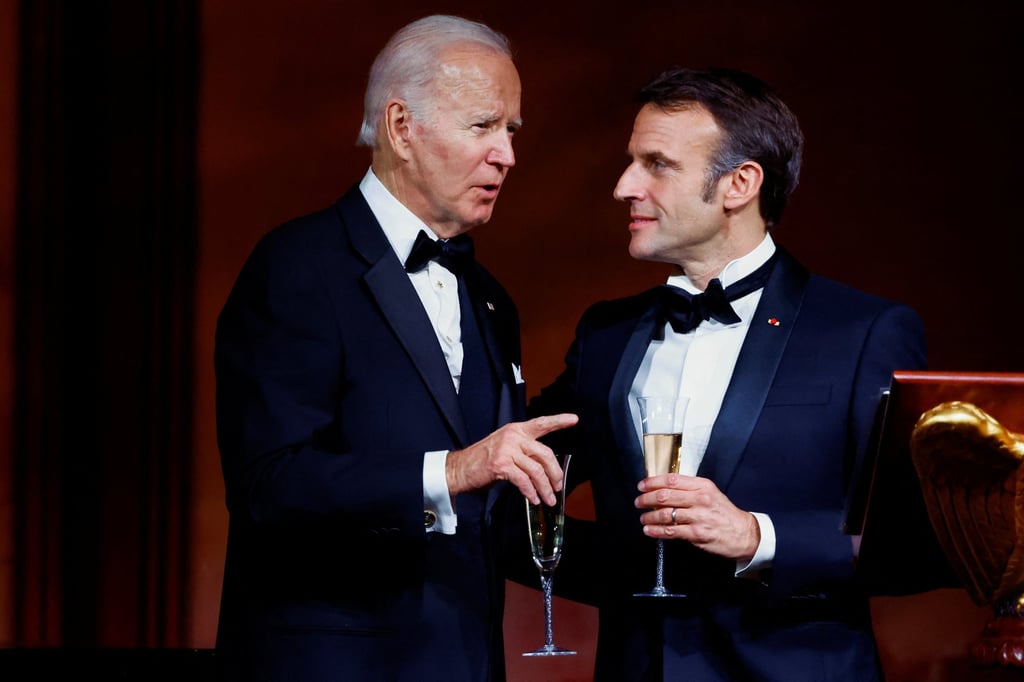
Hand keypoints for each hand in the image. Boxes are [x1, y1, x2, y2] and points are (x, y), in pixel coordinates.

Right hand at [446, 413, 577, 504]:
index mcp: (516, 430)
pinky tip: (533, 499)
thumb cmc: (482, 461)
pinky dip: (531, 492)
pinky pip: (524, 480)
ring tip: (548, 499)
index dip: (559, 421)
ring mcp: (507, 449)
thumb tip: (545, 470)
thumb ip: (524, 452)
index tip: (574, 419)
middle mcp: (513, 436)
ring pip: (536, 470)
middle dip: (555, 473)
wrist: (459, 469)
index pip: (541, 423)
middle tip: (558, 486)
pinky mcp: (501, 464)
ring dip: (545, 488)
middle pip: (544, 453)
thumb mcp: (505, 448)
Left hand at [635, 473, 758, 561]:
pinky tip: (649, 530)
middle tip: (639, 502)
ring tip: (643, 518)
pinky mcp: (697, 534)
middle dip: (646, 499)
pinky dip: (656, 531)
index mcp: (702, 486)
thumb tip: (663, 487)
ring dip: (649, 516)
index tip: (642, 485)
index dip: (652, 482)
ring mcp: (698, 517)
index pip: (672, 480)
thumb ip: (689, 488)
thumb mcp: (710, 493)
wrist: (743, 533)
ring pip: (666, 514)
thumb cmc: (724, 512)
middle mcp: (700, 499)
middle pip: (665, 496)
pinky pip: (671, 531)